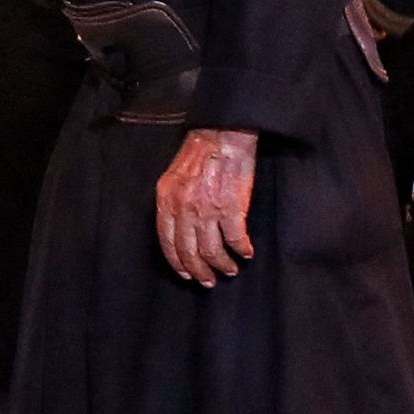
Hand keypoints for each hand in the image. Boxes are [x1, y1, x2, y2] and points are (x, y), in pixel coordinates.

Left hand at [155, 126, 259, 283]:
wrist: (223, 133)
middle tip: (208, 280)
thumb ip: (174, 202)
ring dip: (222, 265)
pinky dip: (241, 250)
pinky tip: (246, 253)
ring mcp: (207, 210)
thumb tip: (180, 227)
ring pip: (211, 251)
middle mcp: (183, 209)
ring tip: (229, 270)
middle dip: (199, 271)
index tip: (187, 274)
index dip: (178, 263)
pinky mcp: (231, 208)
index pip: (168, 242)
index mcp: (166, 200)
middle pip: (189, 252)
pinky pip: (235, 239)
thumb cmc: (200, 151)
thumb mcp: (174, 176)